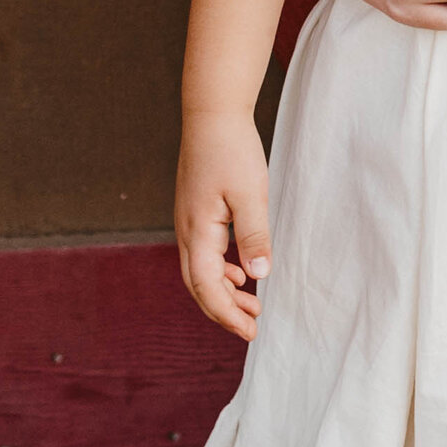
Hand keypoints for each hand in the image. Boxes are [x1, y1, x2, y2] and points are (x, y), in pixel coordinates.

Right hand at [178, 109, 274, 336]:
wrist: (212, 114)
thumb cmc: (231, 150)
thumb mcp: (250, 193)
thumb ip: (254, 235)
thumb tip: (259, 275)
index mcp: (198, 232)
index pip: (208, 287)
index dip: (227, 314)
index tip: (250, 332)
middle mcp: (187, 231)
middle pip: (199, 286)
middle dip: (224, 310)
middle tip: (253, 327)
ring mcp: (189, 222)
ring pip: (202, 271)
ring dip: (225, 292)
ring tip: (253, 305)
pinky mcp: (197, 212)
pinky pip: (205, 253)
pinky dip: (222, 271)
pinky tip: (242, 272)